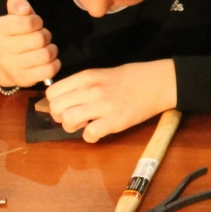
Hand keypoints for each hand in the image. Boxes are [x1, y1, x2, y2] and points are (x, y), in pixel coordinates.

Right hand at [0, 0, 58, 87]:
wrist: (3, 64)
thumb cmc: (14, 35)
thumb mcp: (13, 16)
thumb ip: (18, 4)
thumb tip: (24, 8)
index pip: (29, 22)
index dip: (37, 21)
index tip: (35, 24)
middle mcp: (0, 48)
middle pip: (39, 39)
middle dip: (45, 35)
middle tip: (41, 37)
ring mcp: (11, 65)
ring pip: (45, 55)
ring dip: (51, 49)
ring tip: (46, 48)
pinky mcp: (23, 79)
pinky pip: (49, 70)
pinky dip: (55, 63)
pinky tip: (50, 60)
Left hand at [45, 60, 175, 142]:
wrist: (158, 82)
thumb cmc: (131, 78)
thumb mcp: (102, 74)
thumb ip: (82, 85)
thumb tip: (66, 101)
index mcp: (86, 76)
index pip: (52, 93)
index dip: (55, 104)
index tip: (67, 107)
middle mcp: (91, 89)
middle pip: (56, 108)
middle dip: (61, 117)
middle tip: (74, 119)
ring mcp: (103, 105)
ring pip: (68, 120)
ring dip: (72, 128)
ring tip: (85, 125)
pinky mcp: (115, 121)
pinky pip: (89, 134)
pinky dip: (90, 137)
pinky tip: (98, 132)